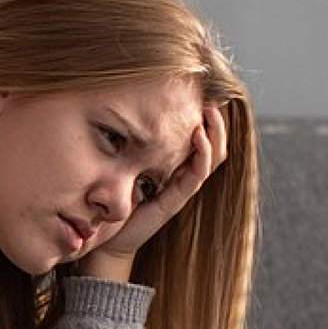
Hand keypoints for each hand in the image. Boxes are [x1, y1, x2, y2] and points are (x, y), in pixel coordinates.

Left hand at [81, 104, 228, 281]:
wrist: (110, 237)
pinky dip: (201, 153)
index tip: (205, 91)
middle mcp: (184, 175)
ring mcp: (182, 188)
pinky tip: (198, 135)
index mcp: (175, 164)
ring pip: (212, 157)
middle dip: (217, 120)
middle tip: (214, 96)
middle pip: (214, 144)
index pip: (202, 136)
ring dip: (215, 133)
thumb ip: (131, 140)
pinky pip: (196, 174)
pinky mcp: (175, 200)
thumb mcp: (123, 159)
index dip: (208, 116)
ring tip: (211, 110)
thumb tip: (124, 104)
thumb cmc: (115, 197)